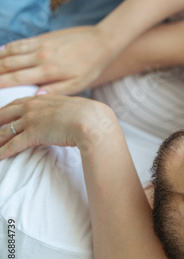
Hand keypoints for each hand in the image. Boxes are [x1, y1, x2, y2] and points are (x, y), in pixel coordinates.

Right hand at [0, 26, 118, 94]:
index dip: (0, 84)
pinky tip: (1, 53)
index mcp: (48, 71)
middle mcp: (40, 57)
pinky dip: (7, 48)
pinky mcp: (43, 38)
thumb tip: (36, 97)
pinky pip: (19, 43)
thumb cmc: (91, 67)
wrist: (101, 42)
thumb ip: (56, 90)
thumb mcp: (77, 84)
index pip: (16, 79)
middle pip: (8, 65)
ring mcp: (40, 45)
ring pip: (10, 52)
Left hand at [0, 95, 115, 159]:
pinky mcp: (32, 135)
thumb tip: (71, 114)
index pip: (19, 103)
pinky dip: (3, 151)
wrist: (92, 121)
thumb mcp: (76, 106)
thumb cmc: (91, 116)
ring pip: (5, 130)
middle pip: (5, 113)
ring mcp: (31, 120)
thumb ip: (66, 109)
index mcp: (43, 99)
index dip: (7, 110)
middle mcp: (33, 107)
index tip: (2, 115)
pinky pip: (12, 144)